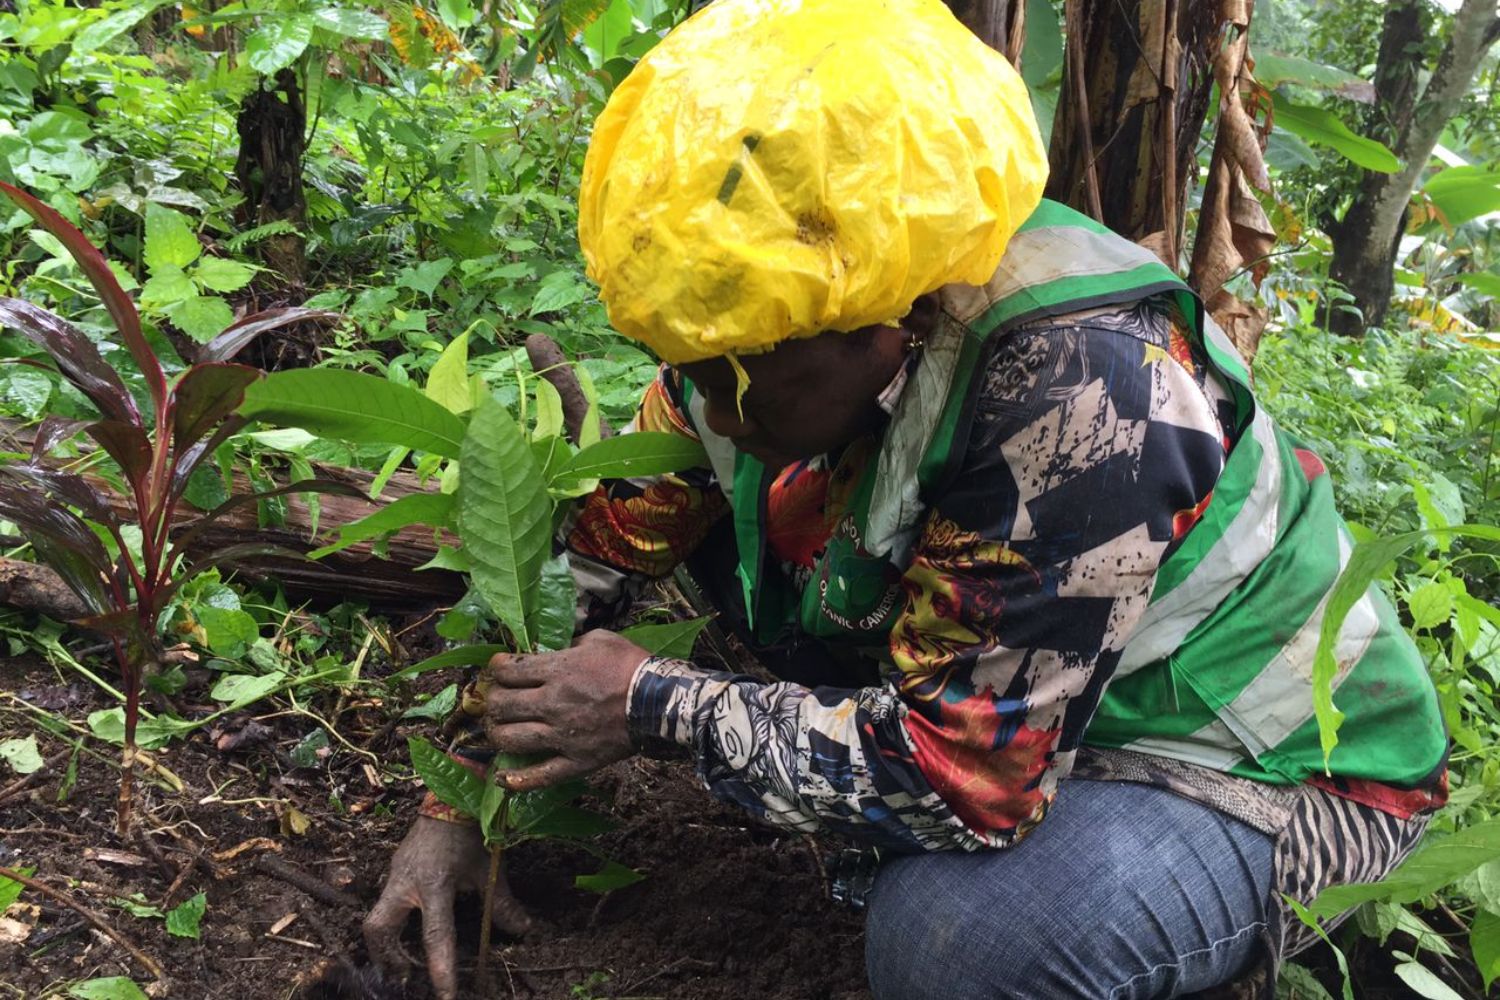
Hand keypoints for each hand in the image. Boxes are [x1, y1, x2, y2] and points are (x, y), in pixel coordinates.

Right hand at [362, 816, 532, 999]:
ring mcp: (395, 875)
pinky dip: (393, 924)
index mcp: (434, 883)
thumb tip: (525, 931)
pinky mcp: (394, 869)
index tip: (445, 995)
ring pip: (376, 918)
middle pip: (379, 929)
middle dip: (388, 958)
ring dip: (386, 945)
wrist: (452, 793)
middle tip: (405, 978)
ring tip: (404, 965)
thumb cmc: (472, 831)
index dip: (440, 969)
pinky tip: (407, 934)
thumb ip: (503, 903)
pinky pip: (386, 903)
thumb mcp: (490, 869)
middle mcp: (406, 882)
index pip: (435, 935)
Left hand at [485, 629, 648, 790]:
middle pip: (501, 705)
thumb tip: (556, 649)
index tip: (498, 669)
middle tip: (497, 699)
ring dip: (496, 733)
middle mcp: (552, 704)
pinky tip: (503, 778)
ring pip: (511, 739)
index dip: (496, 669)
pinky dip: (518, 780)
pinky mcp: (576, 761)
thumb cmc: (631, 665)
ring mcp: (562, 736)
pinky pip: (541, 776)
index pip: (508, 671)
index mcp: (557, 671)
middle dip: (493, 700)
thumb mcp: (600, 639)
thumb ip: (572, 643)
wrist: (661, 702)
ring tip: (499, 729)